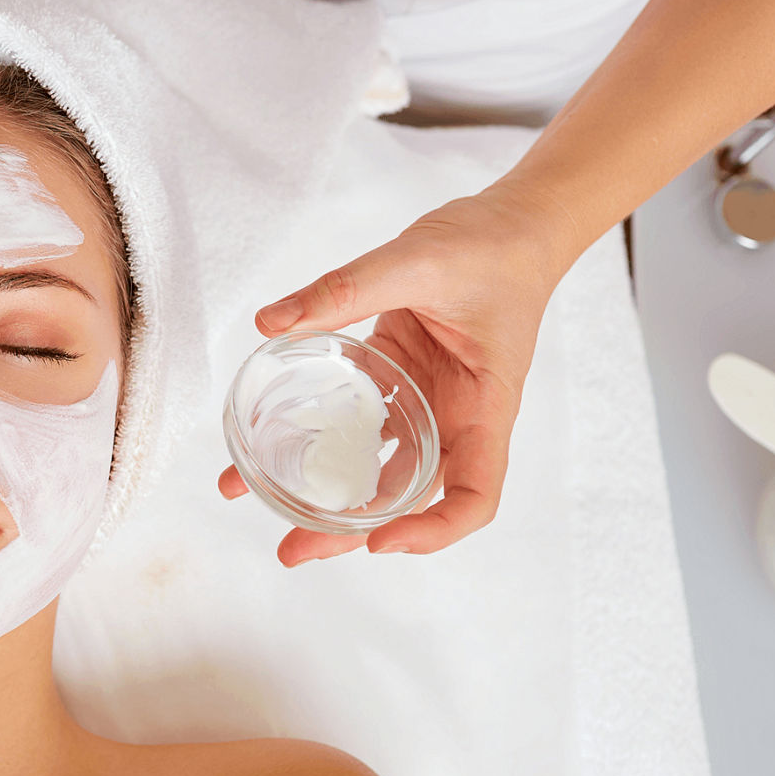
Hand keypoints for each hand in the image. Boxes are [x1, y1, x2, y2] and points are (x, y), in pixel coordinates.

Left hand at [218, 185, 584, 565]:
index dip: (433, 531)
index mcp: (485, 406)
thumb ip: (345, 289)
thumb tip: (273, 321)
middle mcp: (456, 417)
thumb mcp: (417, 261)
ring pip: (377, 468)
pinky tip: (269, 442)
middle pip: (410, 498)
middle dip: (351, 532)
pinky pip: (358, 423)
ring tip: (262, 506)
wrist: (512, 225)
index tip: (380, 540)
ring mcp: (425, 403)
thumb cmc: (492, 248)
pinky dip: (318, 438)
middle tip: (291, 550)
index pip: (475, 496)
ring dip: (326, 493)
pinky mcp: (397, 381)